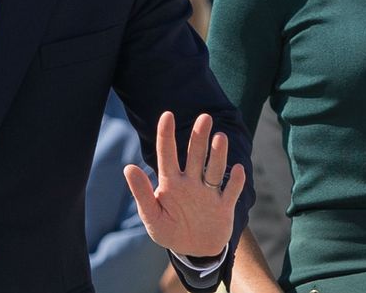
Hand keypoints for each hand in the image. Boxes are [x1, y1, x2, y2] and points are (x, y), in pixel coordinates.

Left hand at [125, 111, 245, 256]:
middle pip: (195, 156)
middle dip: (199, 137)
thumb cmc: (169, 230)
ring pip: (214, 170)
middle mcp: (191, 182)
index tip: (167, 115)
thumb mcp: (151, 216)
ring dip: (218, 154)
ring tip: (220, 138)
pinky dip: (235, 181)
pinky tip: (237, 169)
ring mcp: (208, 193)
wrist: (194, 250)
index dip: (166, 135)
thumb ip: (142, 193)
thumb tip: (128, 167)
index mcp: (171, 183)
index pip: (167, 154)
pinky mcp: (224, 207)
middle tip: (204, 118)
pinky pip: (231, 191)